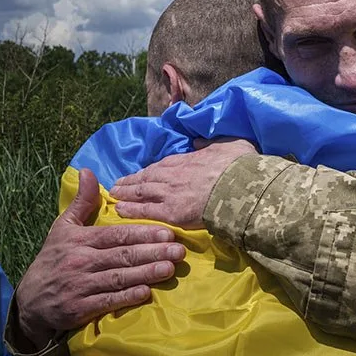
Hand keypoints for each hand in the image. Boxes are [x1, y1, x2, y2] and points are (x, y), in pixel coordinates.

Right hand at [14, 168, 186, 350]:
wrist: (31, 300)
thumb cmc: (53, 259)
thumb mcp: (63, 227)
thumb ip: (81, 202)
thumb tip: (88, 171)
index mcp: (80, 240)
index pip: (116, 235)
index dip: (142, 233)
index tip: (167, 232)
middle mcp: (81, 261)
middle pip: (122, 255)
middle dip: (152, 252)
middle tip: (178, 250)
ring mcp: (81, 286)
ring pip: (118, 278)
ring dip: (145, 274)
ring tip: (169, 269)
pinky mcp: (80, 308)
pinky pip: (107, 302)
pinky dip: (126, 297)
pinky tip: (146, 293)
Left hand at [111, 138, 258, 227]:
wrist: (241, 187)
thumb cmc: (238, 165)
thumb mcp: (227, 143)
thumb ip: (210, 143)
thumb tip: (198, 142)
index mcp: (184, 159)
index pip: (160, 165)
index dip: (147, 171)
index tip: (138, 173)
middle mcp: (171, 175)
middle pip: (145, 178)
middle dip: (129, 182)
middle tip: (116, 185)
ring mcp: (169, 194)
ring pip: (140, 193)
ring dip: (125, 194)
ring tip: (114, 196)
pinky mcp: (171, 213)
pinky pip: (145, 211)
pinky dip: (131, 210)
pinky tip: (120, 211)